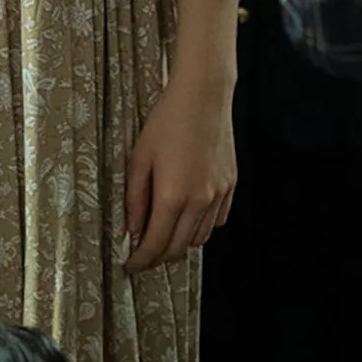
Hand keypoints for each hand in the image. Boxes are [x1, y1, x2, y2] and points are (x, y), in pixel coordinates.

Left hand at [124, 66, 234, 271]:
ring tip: (164, 234)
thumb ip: (135, 199)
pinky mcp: (231, 186)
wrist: (203, 96)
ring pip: (200, 238)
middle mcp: (200, 201)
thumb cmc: (167, 122)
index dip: (141, 261)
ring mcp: (219, 195)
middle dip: (158, 257)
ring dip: (180, 243)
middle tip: (143, 255)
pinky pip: (217, 221)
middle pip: (178, 248)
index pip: (155, 244)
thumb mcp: (139, 159)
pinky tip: (188, 216)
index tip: (131, 265)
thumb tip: (133, 231)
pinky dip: (201, 227)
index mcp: (173, 196)